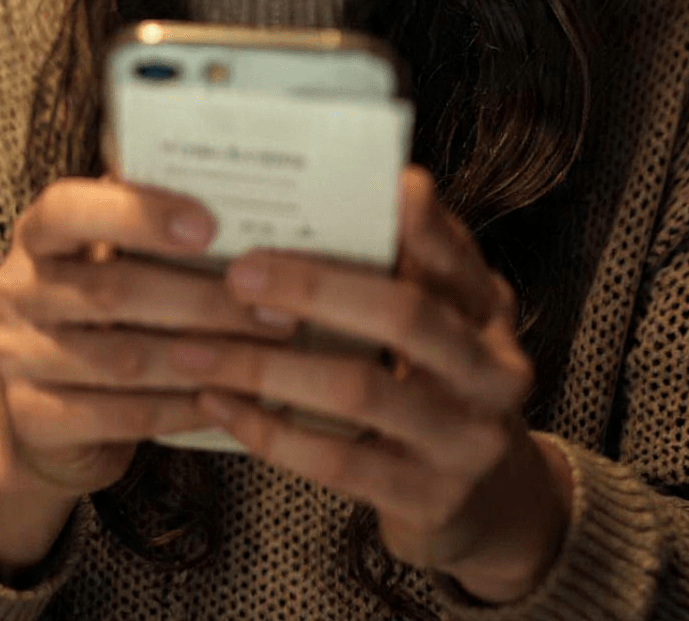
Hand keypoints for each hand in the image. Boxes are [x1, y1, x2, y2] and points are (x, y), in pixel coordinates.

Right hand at [0, 172, 298, 496]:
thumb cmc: (108, 310)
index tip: (208, 226)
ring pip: (123, 359)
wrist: (56, 412)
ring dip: (204, 357)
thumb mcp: (117, 258)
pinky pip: (120, 415)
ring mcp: (15, 357)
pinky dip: (180, 407)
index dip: (138, 214)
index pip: (70, 209)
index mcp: (37, 233)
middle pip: (112, 290)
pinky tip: (226, 398)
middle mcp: (14, 289)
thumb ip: (155, 232)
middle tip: (273, 308)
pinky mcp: (32, 419)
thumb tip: (245, 205)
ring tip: (265, 355)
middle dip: (203, 300)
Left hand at [171, 165, 570, 603]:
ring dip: (266, 367)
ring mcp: (467, 442)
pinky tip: (217, 405)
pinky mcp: (430, 500)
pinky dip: (268, 431)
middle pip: (406, 316)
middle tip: (237, 274)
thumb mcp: (436, 319)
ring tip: (194, 349)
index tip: (375, 188)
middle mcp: (494, 370)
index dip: (421, 224)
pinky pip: (336, 462)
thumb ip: (399, 265)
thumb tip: (339, 194)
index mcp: (490, 309)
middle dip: (314, 289)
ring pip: (358, 391)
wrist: (483, 500)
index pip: (455, 255)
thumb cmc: (433, 380)